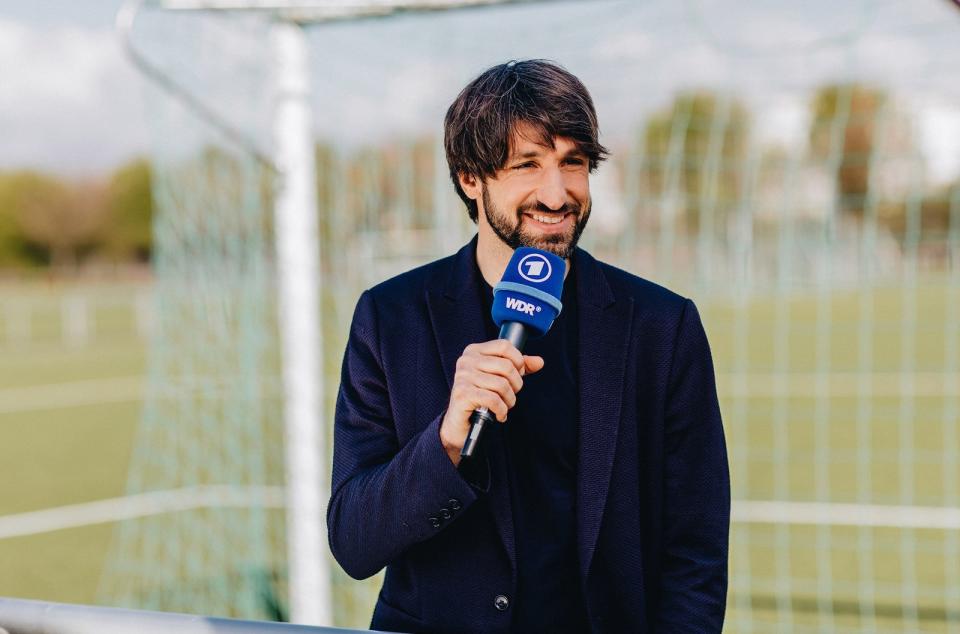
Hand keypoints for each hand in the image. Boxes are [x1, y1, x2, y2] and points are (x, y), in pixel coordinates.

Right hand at [439, 339, 543, 465]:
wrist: (460, 422)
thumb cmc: (480, 396)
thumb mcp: (499, 377)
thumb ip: (518, 367)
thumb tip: (539, 362)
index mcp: (474, 351)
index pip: (504, 346)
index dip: (518, 361)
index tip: (517, 374)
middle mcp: (466, 361)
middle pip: (506, 366)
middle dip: (516, 384)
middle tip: (512, 395)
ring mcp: (463, 377)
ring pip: (502, 385)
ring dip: (509, 400)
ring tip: (506, 406)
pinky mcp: (462, 394)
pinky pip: (493, 400)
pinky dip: (502, 410)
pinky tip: (500, 415)